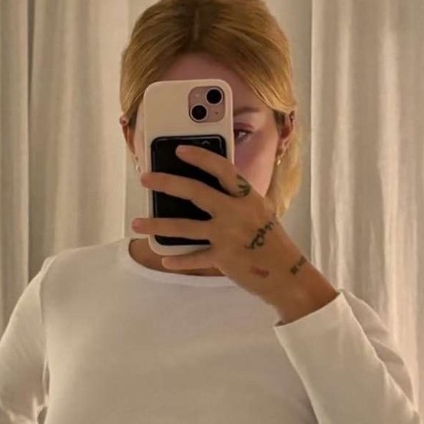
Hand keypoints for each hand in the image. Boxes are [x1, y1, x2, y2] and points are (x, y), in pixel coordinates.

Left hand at [133, 143, 312, 307]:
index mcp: (247, 196)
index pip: (222, 168)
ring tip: (137, 223)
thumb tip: (202, 188)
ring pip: (184, 226)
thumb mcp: (258, 211)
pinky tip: (165, 259)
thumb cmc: (270, 239)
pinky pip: (194, 258)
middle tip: (146, 178)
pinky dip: (178, 259)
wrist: (286, 273)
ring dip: (157, 224)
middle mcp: (236, 212)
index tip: (179, 150)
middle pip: (195, 192)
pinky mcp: (223, 258)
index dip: (200, 157)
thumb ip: (235, 199)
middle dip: (166, 183)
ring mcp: (228, 235)